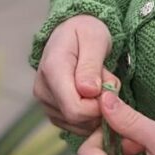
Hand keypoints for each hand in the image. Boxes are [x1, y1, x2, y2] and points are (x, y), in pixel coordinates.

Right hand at [32, 14, 119, 136]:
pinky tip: (93, 92)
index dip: (98, 106)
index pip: (75, 108)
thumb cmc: (86, 31)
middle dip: (100, 105)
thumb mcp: (95, 39)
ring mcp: (44, 101)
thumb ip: (91, 65)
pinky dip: (89, 113)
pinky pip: (74, 124)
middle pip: (76, 118)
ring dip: (96, 108)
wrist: (72, 31)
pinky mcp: (51, 109)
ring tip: (100, 82)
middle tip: (108, 80)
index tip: (110, 87)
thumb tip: (89, 92)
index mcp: (53, 70)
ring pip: (77, 124)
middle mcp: (43, 89)